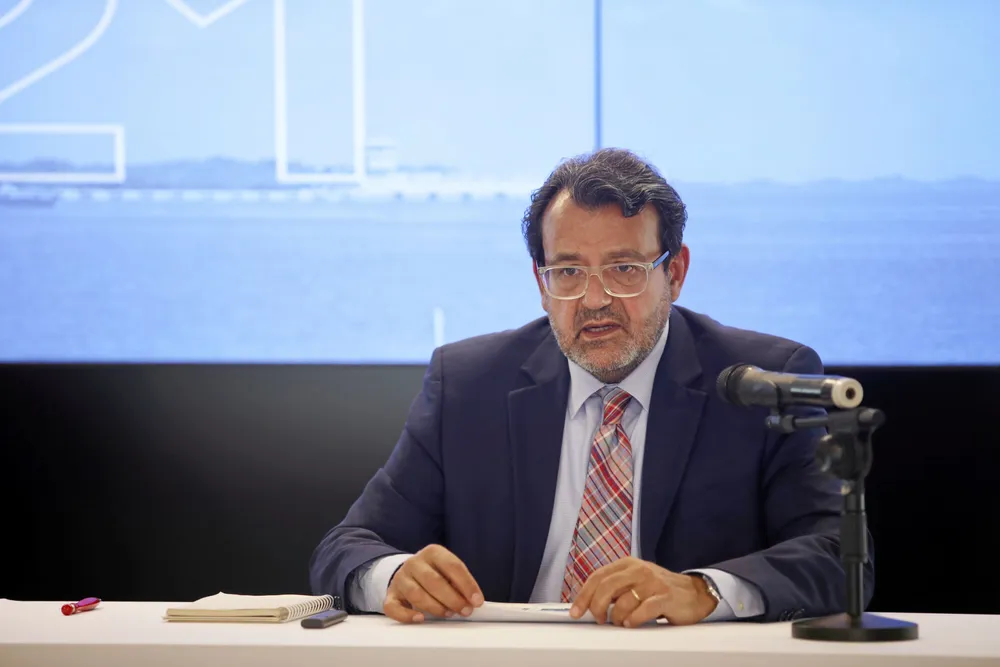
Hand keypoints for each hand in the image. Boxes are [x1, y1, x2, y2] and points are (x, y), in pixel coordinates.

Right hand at [383, 544, 484, 622]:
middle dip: (452, 598)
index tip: (477, 600)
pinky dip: (407, 615)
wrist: (409, 572)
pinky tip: (420, 618)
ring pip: (416, 594)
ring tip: (448, 613)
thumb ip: (459, 583)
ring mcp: (400, 578)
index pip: (452, 565)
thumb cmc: (434, 573)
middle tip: (464, 610)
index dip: (467, 584)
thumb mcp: (448, 570)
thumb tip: (474, 600)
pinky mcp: (391, 595)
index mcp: (433, 552)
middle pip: (433, 580)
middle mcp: (414, 563)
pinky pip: (394, 607)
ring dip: (435, 607)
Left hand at [569, 557, 717, 626]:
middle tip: (598, 619)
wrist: (695, 593)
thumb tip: (589, 603)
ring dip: (617, 617)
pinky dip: (633, 620)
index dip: (584, 595)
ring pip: (622, 601)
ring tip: (622, 622)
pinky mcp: (665, 596)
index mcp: (628, 564)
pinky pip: (642, 610)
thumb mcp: (635, 582)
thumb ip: (615, 588)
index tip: (576, 611)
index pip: (598, 576)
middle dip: (596, 607)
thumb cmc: (660, 590)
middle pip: (606, 586)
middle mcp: (639, 570)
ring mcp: (652, 582)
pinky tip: (633, 623)